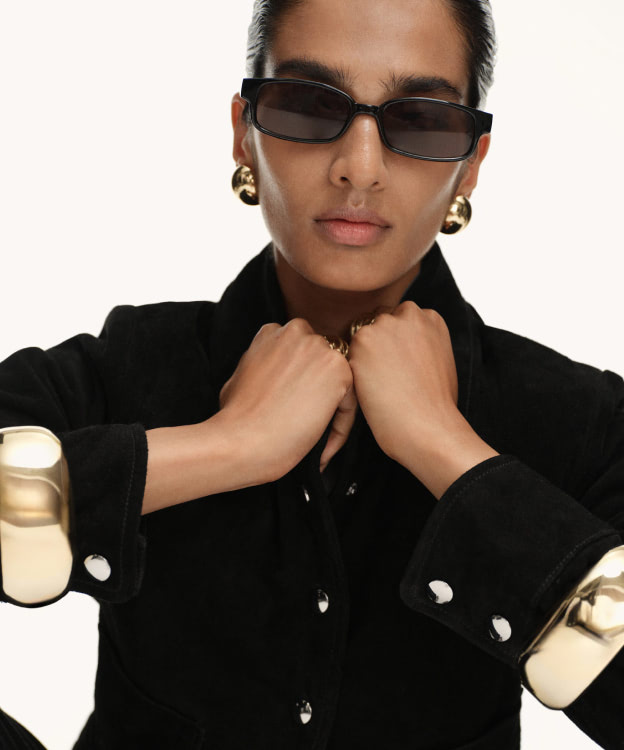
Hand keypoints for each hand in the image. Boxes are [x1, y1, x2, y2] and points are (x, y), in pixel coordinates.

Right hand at [218, 318, 356, 481]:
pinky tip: (322, 447)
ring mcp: (320, 349)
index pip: (300, 353)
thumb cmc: (234, 417)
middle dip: (317, 391)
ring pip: (338, 382)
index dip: (299, 382)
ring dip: (331, 410)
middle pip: (321, 363)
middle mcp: (298, 332)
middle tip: (307, 424)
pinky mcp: (340, 371)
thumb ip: (261, 364)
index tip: (293, 408)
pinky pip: (349, 403)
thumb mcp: (241, 376)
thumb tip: (274, 374)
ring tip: (314, 440)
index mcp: (273, 331)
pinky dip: (340, 428)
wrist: (242, 439)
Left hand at [347, 301, 460, 469]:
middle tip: (384, 376)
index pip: (399, 319)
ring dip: (363, 356)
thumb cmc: (437, 405)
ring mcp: (384, 324)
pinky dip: (352, 370)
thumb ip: (421, 345)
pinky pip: (348, 352)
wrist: (428, 426)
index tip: (396, 365)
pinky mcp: (362, 340)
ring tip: (379, 385)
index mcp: (429, 317)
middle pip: (379, 322)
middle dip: (378, 344)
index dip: (393, 344)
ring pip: (361, 336)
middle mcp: (408, 313)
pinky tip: (369, 389)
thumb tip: (405, 349)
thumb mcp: (439, 361)